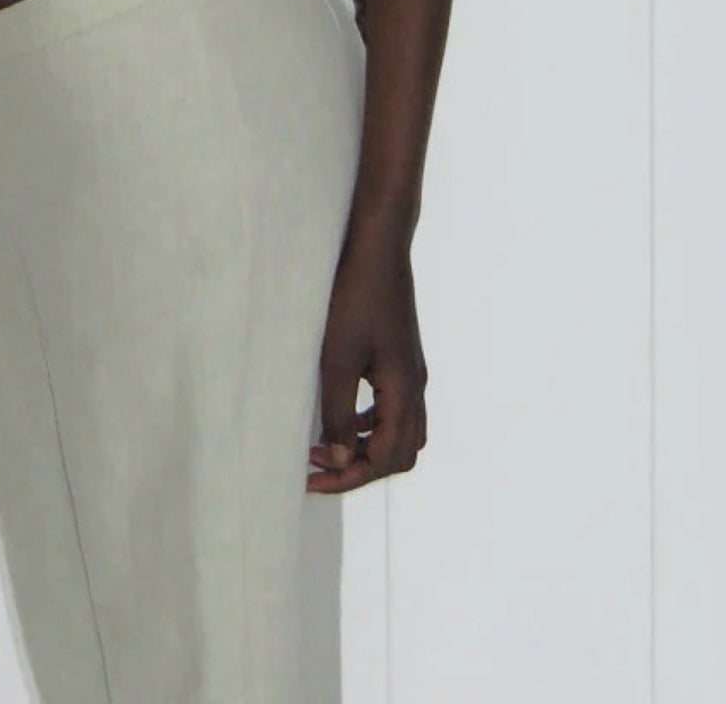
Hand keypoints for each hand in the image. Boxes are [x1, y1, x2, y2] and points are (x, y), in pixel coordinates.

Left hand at [306, 227, 427, 492]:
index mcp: (405, 390)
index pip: (385, 458)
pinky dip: (367, 423)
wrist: (378, 246)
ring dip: (364, 446)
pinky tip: (338, 413)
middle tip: (317, 467)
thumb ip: (336, 412)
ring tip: (323, 445)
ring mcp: (410, 372)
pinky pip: (392, 408)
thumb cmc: (356, 296)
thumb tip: (338, 461)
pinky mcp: (400, 357)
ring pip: (399, 432)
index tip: (310, 479)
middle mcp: (415, 386)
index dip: (348, 477)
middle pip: (400, 453)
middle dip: (359, 468)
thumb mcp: (337, 358)